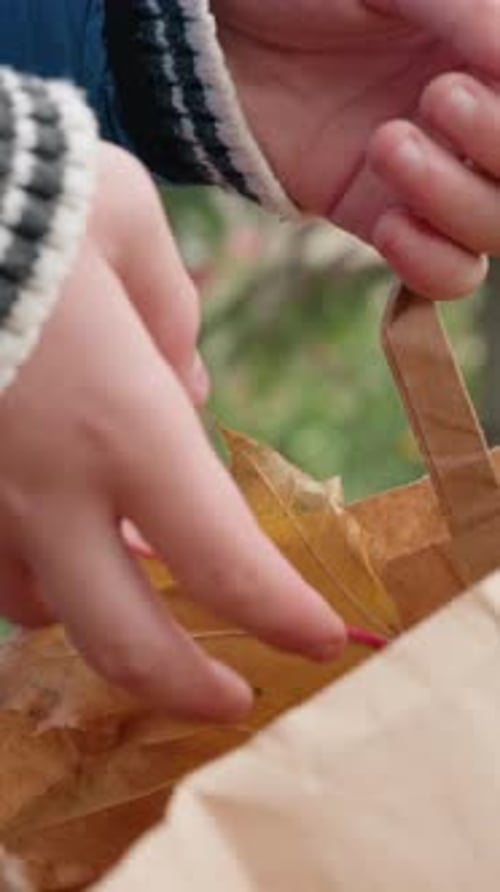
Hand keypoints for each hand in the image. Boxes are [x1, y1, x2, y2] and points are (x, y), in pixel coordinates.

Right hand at [0, 143, 344, 720]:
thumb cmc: (30, 188)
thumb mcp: (130, 229)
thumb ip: (171, 324)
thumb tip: (183, 388)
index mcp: (123, 423)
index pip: (224, 559)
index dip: (280, 614)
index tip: (319, 638)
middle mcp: (46, 484)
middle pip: (124, 640)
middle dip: (187, 686)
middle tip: (229, 699)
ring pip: (38, 606)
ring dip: (92, 608)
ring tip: (122, 573)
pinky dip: (23, 563)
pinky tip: (42, 521)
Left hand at [214, 0, 499, 297]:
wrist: (215, 41)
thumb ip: (468, 14)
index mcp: (485, 54)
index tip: (468, 75)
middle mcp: (471, 124)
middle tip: (437, 97)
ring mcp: (431, 178)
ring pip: (494, 232)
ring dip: (455, 199)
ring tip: (387, 144)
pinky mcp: (380, 220)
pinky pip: (442, 274)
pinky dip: (429, 262)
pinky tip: (391, 224)